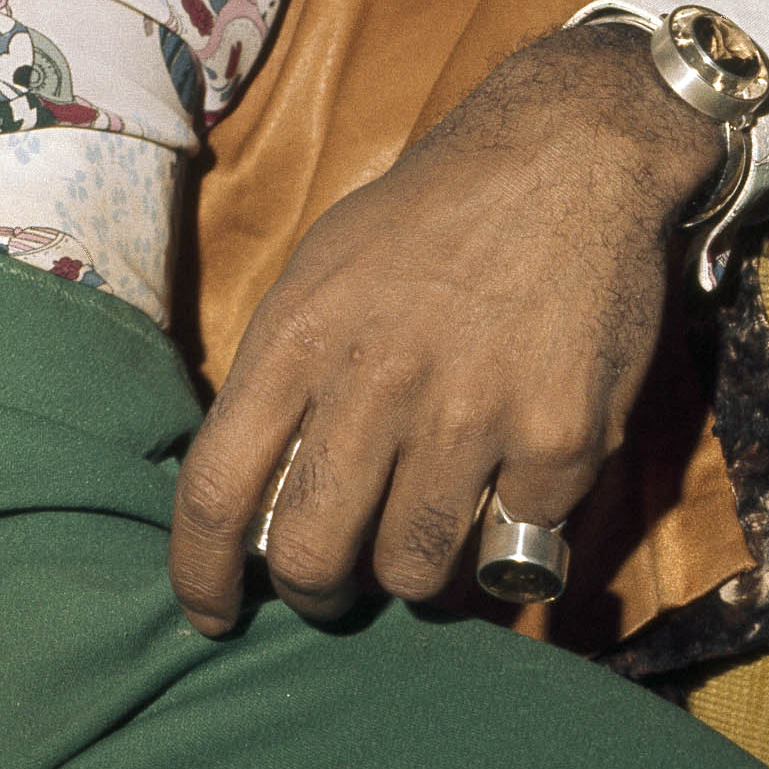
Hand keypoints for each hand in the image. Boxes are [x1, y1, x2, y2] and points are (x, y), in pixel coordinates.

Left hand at [170, 22, 719, 634]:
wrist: (567, 154)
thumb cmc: (432, 218)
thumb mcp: (324, 268)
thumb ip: (287, 373)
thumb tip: (253, 490)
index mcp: (299, 333)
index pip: (218, 487)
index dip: (201, 572)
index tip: (209, 614)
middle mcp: (376, 380)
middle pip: (313, 554)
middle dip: (315, 589)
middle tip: (335, 578)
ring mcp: (469, 414)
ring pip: (413, 571)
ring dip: (414, 567)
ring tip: (429, 515)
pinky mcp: (558, 440)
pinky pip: (516, 543)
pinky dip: (511, 526)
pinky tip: (514, 470)